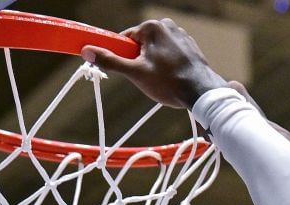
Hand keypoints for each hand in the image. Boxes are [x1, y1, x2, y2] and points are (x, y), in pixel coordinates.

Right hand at [83, 18, 227, 109]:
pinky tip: (173, 79)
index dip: (123, 56)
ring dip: (154, 66)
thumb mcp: (135, 73)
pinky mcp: (190, 47)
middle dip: (140, 62)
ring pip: (156, 51)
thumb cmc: (169, 82)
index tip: (127, 71)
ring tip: (162, 81)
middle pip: (141, 45)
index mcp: (152, 27)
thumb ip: (111, 61)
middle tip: (147, 79)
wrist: (202, 92)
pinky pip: (170, 55)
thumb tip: (87, 51)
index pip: (126, 39)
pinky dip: (168, 67)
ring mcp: (181, 35)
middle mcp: (167, 26)